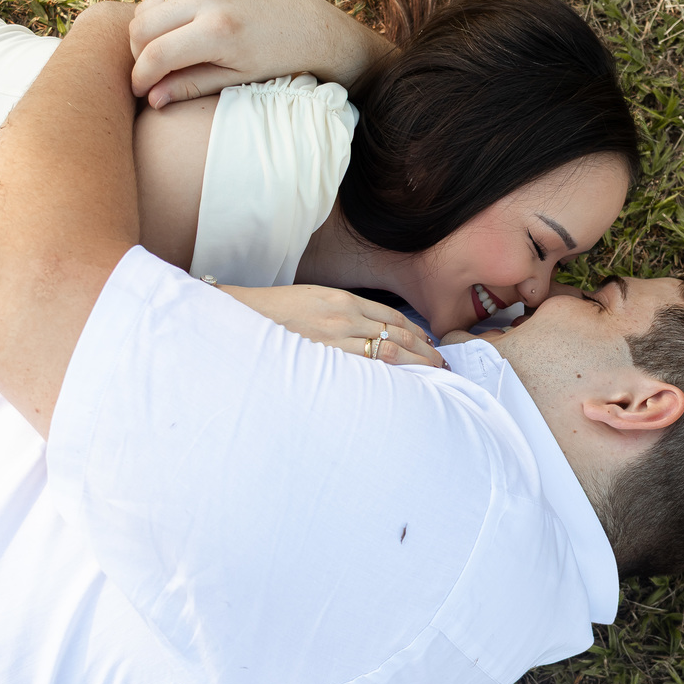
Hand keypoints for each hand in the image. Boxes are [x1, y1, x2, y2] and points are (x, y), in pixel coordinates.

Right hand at [130, 0, 393, 107]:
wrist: (305, 23)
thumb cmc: (273, 59)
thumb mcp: (235, 78)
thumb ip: (190, 87)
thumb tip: (151, 100)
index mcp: (217, 31)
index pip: (155, 56)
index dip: (140, 78)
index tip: (140, 92)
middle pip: (141, 27)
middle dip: (138, 55)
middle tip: (151, 73)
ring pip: (145, 6)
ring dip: (147, 32)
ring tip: (164, 53)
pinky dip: (160, 10)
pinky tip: (176, 29)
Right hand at [220, 284, 446, 368]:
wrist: (241, 318)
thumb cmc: (273, 313)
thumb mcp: (311, 299)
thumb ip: (338, 312)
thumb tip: (364, 329)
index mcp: (341, 299)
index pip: (390, 316)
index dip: (413, 331)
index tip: (428, 344)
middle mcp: (344, 316)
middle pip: (397, 333)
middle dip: (424, 350)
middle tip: (442, 365)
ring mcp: (335, 338)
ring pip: (389, 351)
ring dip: (415, 364)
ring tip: (433, 375)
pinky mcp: (323, 357)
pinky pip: (365, 368)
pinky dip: (388, 375)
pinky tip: (402, 384)